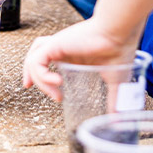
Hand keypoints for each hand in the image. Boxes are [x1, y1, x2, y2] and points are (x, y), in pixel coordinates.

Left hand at [21, 18, 139, 100]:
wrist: (120, 33)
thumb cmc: (120, 50)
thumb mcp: (115, 80)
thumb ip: (114, 99)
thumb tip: (118, 118)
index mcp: (72, 54)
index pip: (47, 61)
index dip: (43, 76)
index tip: (55, 95)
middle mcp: (62, 48)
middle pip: (35, 60)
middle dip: (36, 79)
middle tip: (54, 96)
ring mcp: (57, 44)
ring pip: (33, 59)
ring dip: (37, 79)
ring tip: (54, 94)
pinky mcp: (55, 43)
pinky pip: (36, 60)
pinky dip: (40, 74)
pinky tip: (57, 82)